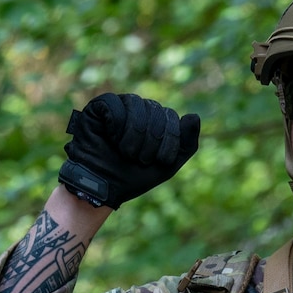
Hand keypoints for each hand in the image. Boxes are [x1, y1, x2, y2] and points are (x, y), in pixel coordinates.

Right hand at [60, 94, 200, 207]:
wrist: (101, 188)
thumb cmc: (131, 178)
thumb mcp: (166, 165)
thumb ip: (186, 144)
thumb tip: (195, 116)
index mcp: (154, 120)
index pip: (170, 116)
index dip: (168, 140)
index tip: (157, 161)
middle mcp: (137, 110)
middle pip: (154, 109)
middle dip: (150, 140)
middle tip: (138, 159)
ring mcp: (118, 107)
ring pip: (135, 104)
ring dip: (133, 134)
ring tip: (125, 152)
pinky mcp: (97, 108)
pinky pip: (113, 104)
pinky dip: (115, 125)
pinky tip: (110, 138)